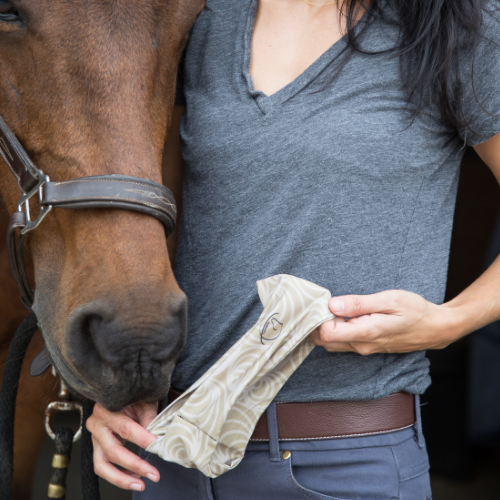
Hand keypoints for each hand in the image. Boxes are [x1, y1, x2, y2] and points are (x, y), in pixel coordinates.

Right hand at [86, 401, 159, 491]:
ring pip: (102, 464)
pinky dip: (118, 475)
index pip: (125, 428)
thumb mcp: (144, 401)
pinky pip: (103, 466)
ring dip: (122, 478)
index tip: (156, 447)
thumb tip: (156, 438)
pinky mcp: (98, 446)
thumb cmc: (134, 395)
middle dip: (135, 465)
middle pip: (113, 450)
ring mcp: (95, 436)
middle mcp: (97, 423)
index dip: (142, 439)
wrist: (123, 393)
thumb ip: (148, 418)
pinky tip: (134, 477)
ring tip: (141, 484)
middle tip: (153, 473)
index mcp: (107, 408)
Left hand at [311, 290, 459, 354]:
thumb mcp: (389, 300)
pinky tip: (341, 316)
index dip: (319, 317)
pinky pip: (341, 343)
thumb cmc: (415, 310)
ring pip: (331, 344)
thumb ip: (359, 304)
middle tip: (323, 303)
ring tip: (332, 307)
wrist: (435, 328)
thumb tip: (332, 304)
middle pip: (324, 341)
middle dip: (317, 323)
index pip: (326, 333)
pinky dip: (335, 331)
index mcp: (366, 333)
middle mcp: (361, 345)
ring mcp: (364, 349)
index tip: (322, 302)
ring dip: (325, 328)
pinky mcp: (366, 348)